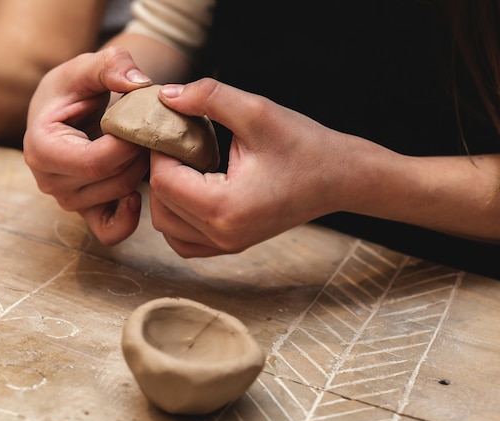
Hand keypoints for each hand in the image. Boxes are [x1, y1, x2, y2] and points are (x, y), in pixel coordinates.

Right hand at [23, 47, 152, 245]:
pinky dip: (130, 218)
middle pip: (111, 180)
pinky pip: (110, 231)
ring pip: (118, 197)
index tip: (143, 121)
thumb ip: (109, 65)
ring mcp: (67, 201)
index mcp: (41, 148)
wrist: (65, 113)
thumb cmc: (72, 91)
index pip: (95, 161)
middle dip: (139, 154)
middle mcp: (49, 181)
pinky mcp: (86, 212)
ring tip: (143, 147)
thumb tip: (137, 82)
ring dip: (140, 172)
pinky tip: (138, 193)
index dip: (129, 143)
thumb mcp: (86, 68)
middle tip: (150, 131)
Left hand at [148, 78, 350, 256]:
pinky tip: (193, 189)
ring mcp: (227, 245)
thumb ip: (208, 97)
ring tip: (188, 165)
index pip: (163, 182)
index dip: (159, 150)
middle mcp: (222, 234)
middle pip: (160, 207)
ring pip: (167, 227)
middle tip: (179, 143)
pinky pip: (184, 241)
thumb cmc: (304, 145)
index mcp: (225, 207)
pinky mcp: (231, 245)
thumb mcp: (257, 112)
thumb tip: (166, 96)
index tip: (173, 127)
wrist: (340, 178)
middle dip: (160, 171)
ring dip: (167, 194)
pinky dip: (178, 217)